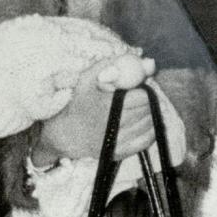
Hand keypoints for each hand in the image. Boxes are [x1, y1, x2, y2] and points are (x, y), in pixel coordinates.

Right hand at [31, 60, 154, 165]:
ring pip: (149, 124)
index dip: (143, 89)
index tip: (137, 87)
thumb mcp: (90, 77)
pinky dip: (149, 130)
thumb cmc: (79, 100)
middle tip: (140, 98)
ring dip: (149, 115)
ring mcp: (116, 141)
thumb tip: (150, 63)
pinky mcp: (119, 153)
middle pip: (147, 110)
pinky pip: (146, 140)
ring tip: (138, 110)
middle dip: (148, 101)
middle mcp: (112, 125)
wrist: (66, 134)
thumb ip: (118, 65)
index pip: (142, 97)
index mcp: (105, 105)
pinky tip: (140, 123)